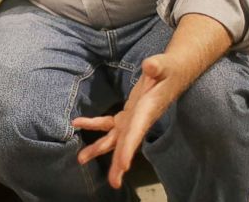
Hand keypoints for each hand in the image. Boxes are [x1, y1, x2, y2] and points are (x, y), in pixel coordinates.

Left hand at [73, 54, 184, 188]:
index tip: (124, 166)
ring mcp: (131, 119)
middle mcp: (139, 120)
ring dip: (98, 149)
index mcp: (147, 111)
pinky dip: (92, 125)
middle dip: (119, 163)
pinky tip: (77, 123)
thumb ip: (157, 66)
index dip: (130, 148)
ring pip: (114, 139)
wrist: (171, 73)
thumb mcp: (163, 65)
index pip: (137, 131)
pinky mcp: (126, 115)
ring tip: (81, 159)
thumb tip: (150, 66)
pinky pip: (107, 123)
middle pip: (127, 144)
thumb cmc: (168, 69)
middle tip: (113, 182)